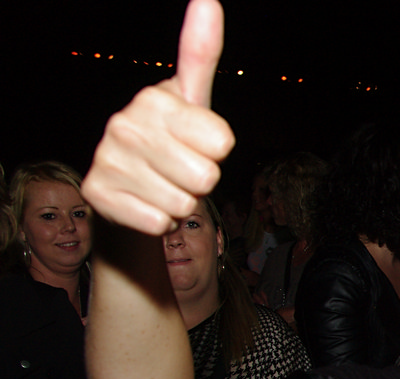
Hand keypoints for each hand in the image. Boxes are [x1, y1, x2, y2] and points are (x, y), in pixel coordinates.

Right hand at [81, 0, 234, 234]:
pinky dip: (160, 221)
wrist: (133, 187)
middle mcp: (124, 123)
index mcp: (154, 98)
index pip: (222, 142)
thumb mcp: (195, 100)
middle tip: (180, 169)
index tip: (197, 142)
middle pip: (206, 176)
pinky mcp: (97, 194)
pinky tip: (145, 201)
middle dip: (202, 181)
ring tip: (162, 184)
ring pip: (183, 203)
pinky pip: (158, 222)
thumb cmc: (175, 140)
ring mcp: (107, 159)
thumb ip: (202, 54)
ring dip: (180, 202)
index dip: (218, 151)